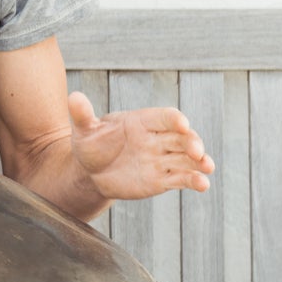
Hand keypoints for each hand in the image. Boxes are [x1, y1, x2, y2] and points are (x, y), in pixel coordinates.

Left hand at [68, 91, 214, 200]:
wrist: (90, 173)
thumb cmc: (90, 145)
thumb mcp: (83, 130)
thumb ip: (82, 115)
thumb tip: (73, 97)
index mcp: (142, 121)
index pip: (164, 117)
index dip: (174, 120)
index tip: (181, 124)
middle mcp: (157, 139)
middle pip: (182, 138)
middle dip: (192, 142)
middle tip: (197, 150)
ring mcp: (162, 159)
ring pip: (187, 158)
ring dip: (200, 162)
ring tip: (207, 167)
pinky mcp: (163, 179)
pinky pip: (182, 178)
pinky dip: (194, 181)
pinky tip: (202, 184)